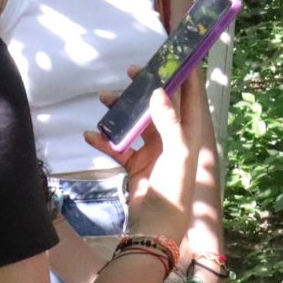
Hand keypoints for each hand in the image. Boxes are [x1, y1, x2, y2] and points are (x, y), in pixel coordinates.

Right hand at [86, 73, 190, 245]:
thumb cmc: (174, 190)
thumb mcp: (176, 153)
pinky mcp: (135, 164)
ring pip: (136, 121)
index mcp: (189, 133)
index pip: (190, 97)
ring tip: (103, 101)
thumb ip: (168, 121)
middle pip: (160, 104)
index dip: (185, 74)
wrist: (155, 228)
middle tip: (131, 72)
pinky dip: (106, 139)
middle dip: (145, 88)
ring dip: (121, 111)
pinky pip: (119, 145)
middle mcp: (173, 138)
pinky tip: (92, 135)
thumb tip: (159, 91)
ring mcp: (153, 151)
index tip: (176, 53)